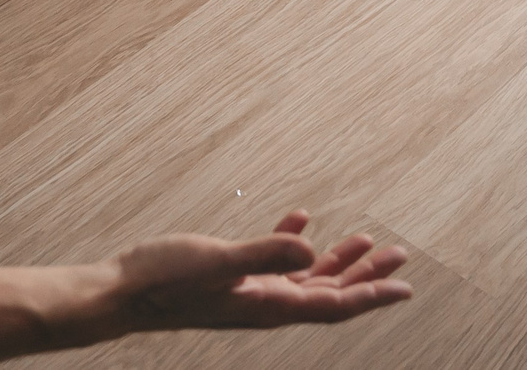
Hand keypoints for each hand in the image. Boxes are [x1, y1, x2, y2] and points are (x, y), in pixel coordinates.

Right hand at [106, 210, 409, 334]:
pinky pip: (275, 263)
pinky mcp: (232, 279)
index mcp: (268, 307)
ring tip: (366, 240)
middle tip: (399, 256)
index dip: (371, 295)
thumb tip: (312, 250)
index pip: (333, 305)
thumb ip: (265, 255)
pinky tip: (302, 218)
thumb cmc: (164, 281)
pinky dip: (293, 242)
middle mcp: (265, 305)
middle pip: (329, 294)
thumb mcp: (218, 262)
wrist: (120, 294)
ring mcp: (249, 293)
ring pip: (307, 279)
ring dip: (337, 260)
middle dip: (367, 277)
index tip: (405, 287)